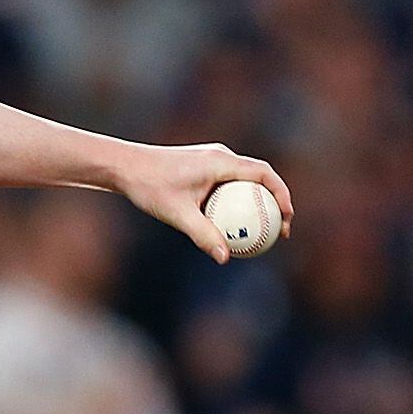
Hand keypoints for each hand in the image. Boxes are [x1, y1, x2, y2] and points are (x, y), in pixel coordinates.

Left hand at [110, 142, 294, 264]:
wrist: (124, 166)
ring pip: (245, 180)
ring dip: (257, 202)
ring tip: (262, 230)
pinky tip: (231, 225)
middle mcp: (220, 156)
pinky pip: (228, 184)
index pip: (264, 174)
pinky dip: (237, 202)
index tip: (288, 219)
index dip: (283, 195)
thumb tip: (224, 257)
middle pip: (260, 177)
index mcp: (221, 161)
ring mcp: (211, 160)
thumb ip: (202, 235)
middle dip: (275, 202)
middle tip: (281, 230)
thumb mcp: (177, 214)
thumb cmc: (149, 186)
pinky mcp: (202, 166)